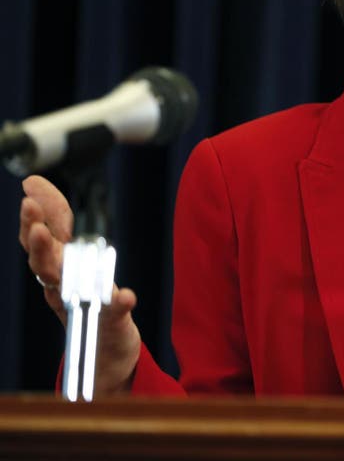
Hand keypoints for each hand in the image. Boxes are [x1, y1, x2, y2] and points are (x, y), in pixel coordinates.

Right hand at [19, 175, 140, 394]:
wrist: (103, 350)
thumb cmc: (86, 297)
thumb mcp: (71, 254)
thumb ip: (57, 221)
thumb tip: (34, 182)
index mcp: (59, 265)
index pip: (45, 233)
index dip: (37, 210)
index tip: (30, 186)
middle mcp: (64, 284)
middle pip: (44, 258)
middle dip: (36, 234)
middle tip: (29, 209)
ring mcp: (84, 303)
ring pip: (65, 283)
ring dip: (57, 263)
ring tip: (51, 241)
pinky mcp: (109, 322)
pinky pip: (114, 312)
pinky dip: (119, 302)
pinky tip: (125, 294)